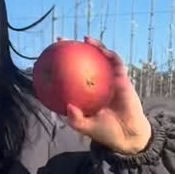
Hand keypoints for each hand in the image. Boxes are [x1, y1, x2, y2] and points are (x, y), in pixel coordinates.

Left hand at [64, 37, 151, 153]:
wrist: (127, 135)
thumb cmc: (104, 131)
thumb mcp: (85, 127)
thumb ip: (76, 119)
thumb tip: (68, 106)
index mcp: (84, 92)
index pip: (68, 74)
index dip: (58, 65)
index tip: (47, 57)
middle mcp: (95, 83)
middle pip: (83, 61)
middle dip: (72, 49)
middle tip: (61, 40)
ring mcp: (108, 79)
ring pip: (100, 58)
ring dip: (94, 46)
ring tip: (85, 38)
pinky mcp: (122, 78)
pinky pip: (116, 63)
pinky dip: (110, 55)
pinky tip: (103, 51)